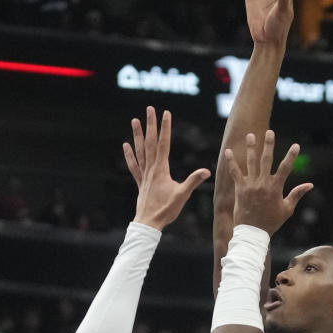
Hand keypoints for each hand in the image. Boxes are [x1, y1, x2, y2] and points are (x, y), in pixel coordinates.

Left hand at [124, 106, 210, 231]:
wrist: (148, 223)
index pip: (163, 144)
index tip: (166, 113)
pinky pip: (134, 165)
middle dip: (151, 124)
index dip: (165, 127)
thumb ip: (193, 181)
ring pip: (140, 151)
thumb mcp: (182, 196)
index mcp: (161, 169)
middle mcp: (151, 169)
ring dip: (137, 135)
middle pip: (150, 142)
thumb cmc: (165, 211)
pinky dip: (130, 155)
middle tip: (149, 108)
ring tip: (135, 120)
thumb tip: (206, 171)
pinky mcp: (141, 182)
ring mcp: (144, 175)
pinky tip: (126, 145)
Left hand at [224, 130, 312, 236]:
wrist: (253, 232)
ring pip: (251, 162)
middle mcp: (263, 183)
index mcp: (276, 187)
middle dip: (269, 145)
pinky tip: (227, 152)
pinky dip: (231, 162)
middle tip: (270, 132)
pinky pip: (235, 173)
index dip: (291, 156)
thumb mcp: (287, 209)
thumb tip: (310, 185)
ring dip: (251, 148)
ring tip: (250, 135)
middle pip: (267, 160)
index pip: (286, 168)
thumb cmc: (271, 222)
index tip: (296, 145)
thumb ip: (297, 194)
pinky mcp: (240, 189)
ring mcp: (251, 185)